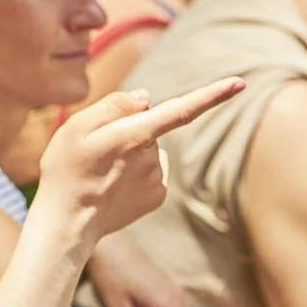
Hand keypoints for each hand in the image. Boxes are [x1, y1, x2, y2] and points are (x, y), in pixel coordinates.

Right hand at [37, 76, 239, 258]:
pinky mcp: (158, 196)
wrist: (67, 223)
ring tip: (103, 171)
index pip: (180, 110)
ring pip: (150, 150)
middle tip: (96, 150)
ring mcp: (158, 179)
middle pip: (149, 127)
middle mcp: (152, 157)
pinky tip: (115, 186)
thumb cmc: (66, 171)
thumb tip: (147, 100)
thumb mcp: (76, 127)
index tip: (240, 84)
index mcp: (133, 135)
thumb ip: (114, 106)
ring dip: (131, 154)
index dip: (212, 96)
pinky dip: (136, 173)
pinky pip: (153, 171)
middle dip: (130, 131)